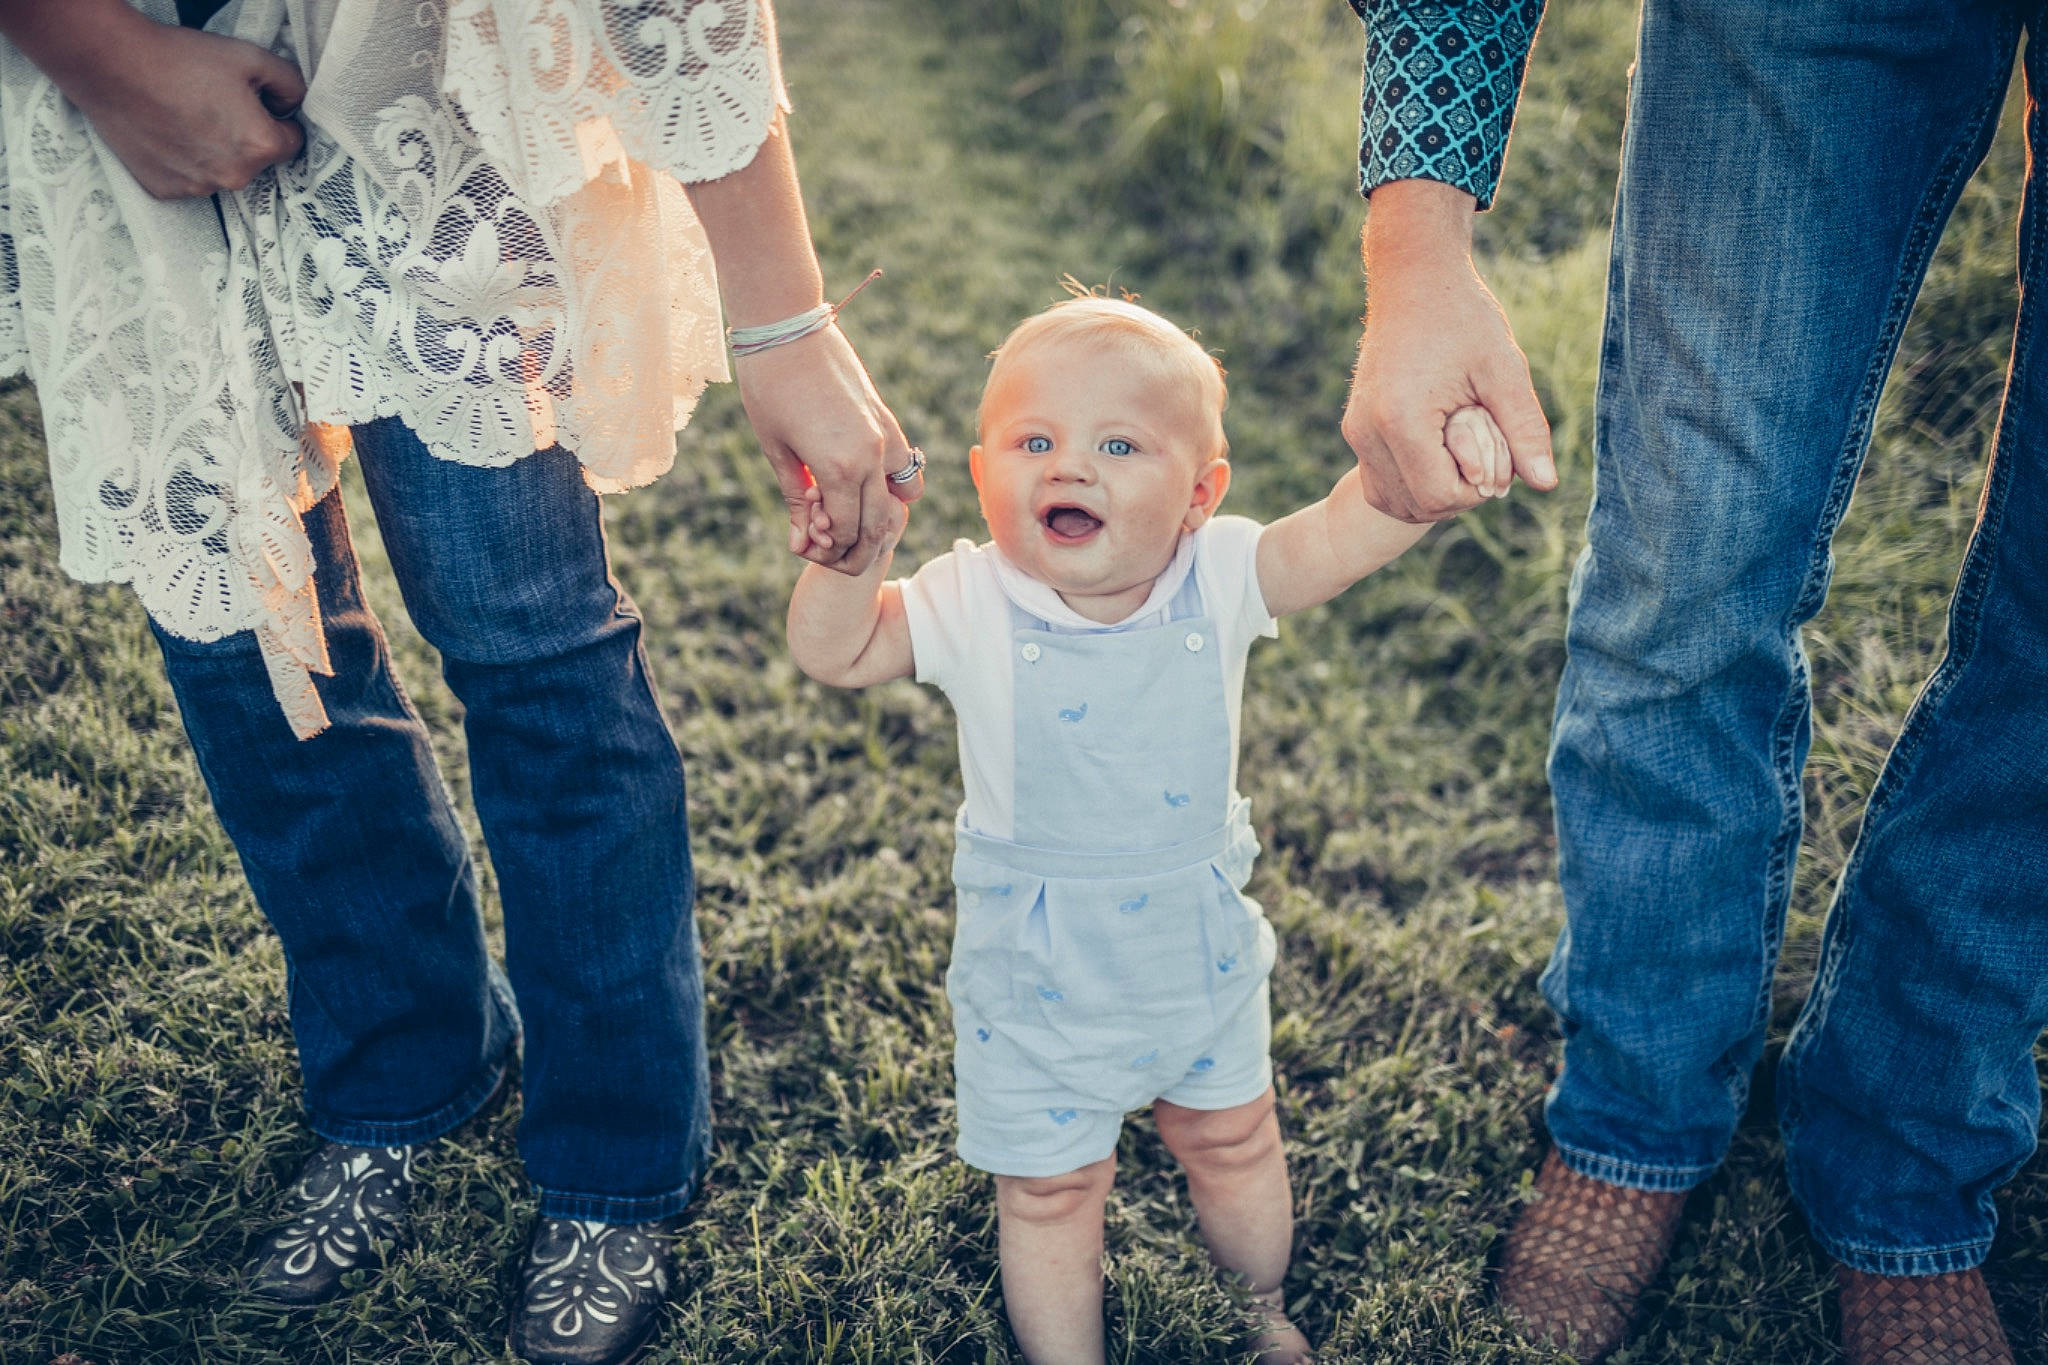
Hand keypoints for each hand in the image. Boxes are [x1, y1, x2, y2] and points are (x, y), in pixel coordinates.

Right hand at [13, 3, 306, 199]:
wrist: (111, 65)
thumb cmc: (181, 58)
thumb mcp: (252, 57)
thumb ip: (290, 84)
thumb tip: (292, 106)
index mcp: (261, 146)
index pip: (293, 142)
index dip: (276, 118)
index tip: (254, 103)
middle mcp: (234, 177)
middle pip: (257, 160)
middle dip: (245, 136)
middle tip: (214, 104)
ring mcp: (197, 188)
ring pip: (222, 171)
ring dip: (214, 151)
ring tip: (186, 115)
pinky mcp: (165, 190)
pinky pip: (188, 179)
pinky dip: (183, 161)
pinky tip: (166, 132)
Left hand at [735, 322, 923, 574]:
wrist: (787, 327)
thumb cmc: (769, 386)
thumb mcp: (775, 449)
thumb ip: (795, 497)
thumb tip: (800, 540)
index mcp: (839, 468)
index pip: (846, 531)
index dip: (826, 548)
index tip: (805, 545)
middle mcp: (871, 456)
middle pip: (877, 523)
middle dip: (855, 545)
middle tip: (827, 544)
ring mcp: (884, 436)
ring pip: (900, 497)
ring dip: (876, 515)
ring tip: (845, 512)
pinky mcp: (886, 418)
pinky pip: (902, 465)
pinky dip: (888, 484)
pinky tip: (858, 481)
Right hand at [1343, 181, 1555, 522]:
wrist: (1413, 277)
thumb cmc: (1464, 316)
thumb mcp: (1505, 369)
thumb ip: (1524, 429)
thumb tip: (1546, 484)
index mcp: (1402, 419)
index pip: (1440, 496)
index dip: (1477, 491)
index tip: (1498, 456)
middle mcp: (1368, 431)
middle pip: (1415, 506)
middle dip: (1457, 496)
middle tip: (1485, 455)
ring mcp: (1356, 430)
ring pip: (1392, 501)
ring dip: (1432, 495)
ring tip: (1462, 454)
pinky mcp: (1354, 426)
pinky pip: (1379, 483)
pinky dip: (1410, 485)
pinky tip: (1440, 455)